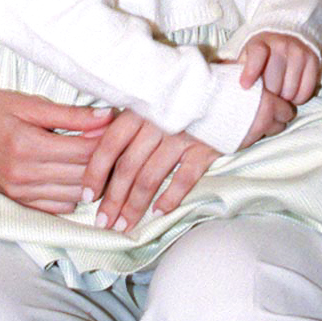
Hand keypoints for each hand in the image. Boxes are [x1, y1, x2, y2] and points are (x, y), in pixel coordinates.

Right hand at [0, 46, 111, 214]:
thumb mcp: (29, 104)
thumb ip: (70, 114)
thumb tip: (108, 116)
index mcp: (25, 145)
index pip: (83, 151)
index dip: (108, 141)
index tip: (122, 130)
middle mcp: (22, 174)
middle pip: (83, 175)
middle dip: (107, 162)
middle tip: (121, 147)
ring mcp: (19, 192)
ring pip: (75, 195)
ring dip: (94, 181)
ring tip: (104, 162)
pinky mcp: (18, 202)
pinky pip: (59, 208)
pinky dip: (75, 195)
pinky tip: (81, 177)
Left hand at [83, 112, 218, 230]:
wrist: (233, 95)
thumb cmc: (186, 101)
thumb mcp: (155, 104)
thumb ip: (130, 125)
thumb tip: (98, 153)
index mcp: (140, 110)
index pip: (109, 146)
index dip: (95, 173)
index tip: (88, 196)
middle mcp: (157, 123)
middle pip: (127, 168)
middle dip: (113, 199)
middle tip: (104, 222)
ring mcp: (182, 136)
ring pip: (150, 177)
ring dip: (135, 205)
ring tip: (126, 225)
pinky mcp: (206, 148)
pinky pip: (184, 178)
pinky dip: (170, 197)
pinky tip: (159, 212)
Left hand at [239, 31, 319, 106]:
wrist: (289, 32)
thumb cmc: (263, 51)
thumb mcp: (247, 54)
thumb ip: (236, 68)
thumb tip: (224, 84)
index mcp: (260, 42)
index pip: (257, 55)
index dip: (251, 71)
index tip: (245, 86)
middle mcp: (281, 45)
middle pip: (273, 83)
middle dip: (269, 95)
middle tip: (267, 95)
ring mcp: (299, 53)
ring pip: (290, 91)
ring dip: (283, 98)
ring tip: (279, 93)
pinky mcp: (313, 60)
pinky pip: (306, 91)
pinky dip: (298, 98)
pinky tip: (292, 93)